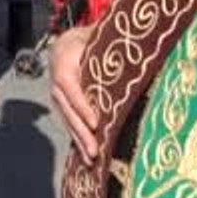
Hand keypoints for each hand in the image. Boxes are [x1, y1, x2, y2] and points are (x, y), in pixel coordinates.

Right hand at [50, 26, 98, 164]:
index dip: (82, 105)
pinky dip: (77, 138)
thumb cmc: (91, 39)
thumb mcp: (98, 37)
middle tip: (94, 151)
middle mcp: (56, 79)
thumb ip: (110, 46)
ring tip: (91, 160)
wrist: (68, 42)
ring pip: (67, 118)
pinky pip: (69, 122)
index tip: (95, 123)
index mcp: (63, 59)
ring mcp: (57, 94)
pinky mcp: (62, 104)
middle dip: (81, 131)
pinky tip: (86, 155)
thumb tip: (140, 54)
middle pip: (67, 108)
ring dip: (79, 140)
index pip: (70, 86)